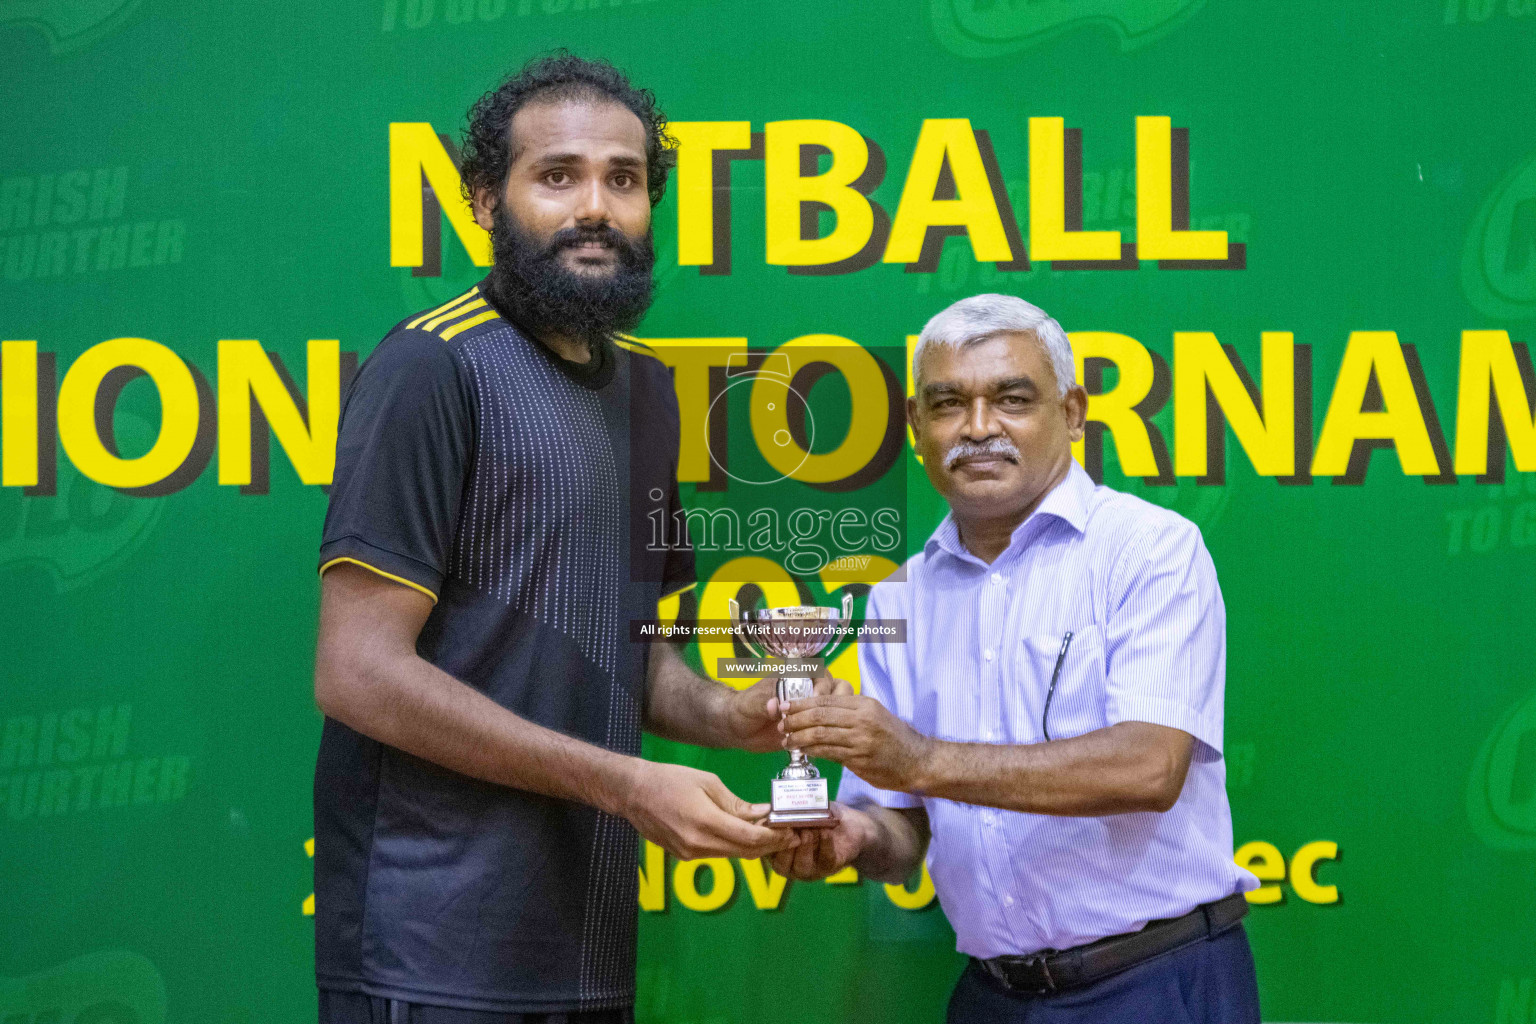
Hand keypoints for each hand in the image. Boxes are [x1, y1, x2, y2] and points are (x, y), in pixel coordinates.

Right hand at [619, 761, 797, 859]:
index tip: (792, 831)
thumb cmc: (670, 779)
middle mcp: (698, 844)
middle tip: (791, 835)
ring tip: (773, 832)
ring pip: (733, 855)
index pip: (750, 838)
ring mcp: (690, 853)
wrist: (633, 793)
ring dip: (754, 846)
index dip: (775, 837)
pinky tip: (745, 833)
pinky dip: (735, 845)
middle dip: (771, 845)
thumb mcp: (708, 783)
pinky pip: (718, 853)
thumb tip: (763, 814)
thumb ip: (737, 804)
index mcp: (705, 822)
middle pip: (745, 852)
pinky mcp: (684, 856)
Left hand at [727, 669, 852, 752]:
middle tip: (822, 719)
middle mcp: (808, 692)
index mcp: (795, 678)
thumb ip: (763, 702)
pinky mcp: (810, 729)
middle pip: (837, 689)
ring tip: (815, 735)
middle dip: (834, 703)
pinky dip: (825, 739)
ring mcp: (811, 711)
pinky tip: (812, 747)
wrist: (737, 731)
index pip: (820, 674)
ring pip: (837, 710)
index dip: (823, 686)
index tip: (816, 700)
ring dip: (831, 722)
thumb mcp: (750, 703)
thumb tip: (773, 705)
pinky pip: (827, 731)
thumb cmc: (743, 708)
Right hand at [769, 802, 874, 880]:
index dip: (767, 839)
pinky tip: (825, 831)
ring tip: (808, 831)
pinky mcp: (829, 867)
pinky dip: (824, 844)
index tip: (772, 824)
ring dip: (804, 848)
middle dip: (784, 847)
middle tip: (790, 829)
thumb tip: (778, 803)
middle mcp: (791, 864)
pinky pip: (825, 860)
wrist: (850, 825)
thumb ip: (789, 809)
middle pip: (781, 865)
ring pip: (802, 867)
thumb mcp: (803, 809)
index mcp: (778, 850)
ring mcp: (810, 868)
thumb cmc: (819, 816)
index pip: (765, 850)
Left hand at [780, 694, 931, 791]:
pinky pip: (829, 753)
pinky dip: (812, 752)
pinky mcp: (859, 760)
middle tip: (781, 724)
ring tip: (787, 741)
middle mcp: (862, 719)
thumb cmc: (894, 738)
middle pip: (819, 715)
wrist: (918, 761)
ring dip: (799, 738)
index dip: (801, 703)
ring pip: (820, 735)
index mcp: (864, 704)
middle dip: (795, 719)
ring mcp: (861, 740)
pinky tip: (803, 752)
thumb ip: (850, 712)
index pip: (825, 700)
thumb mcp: (875, 715)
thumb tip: (820, 711)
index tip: (784, 706)